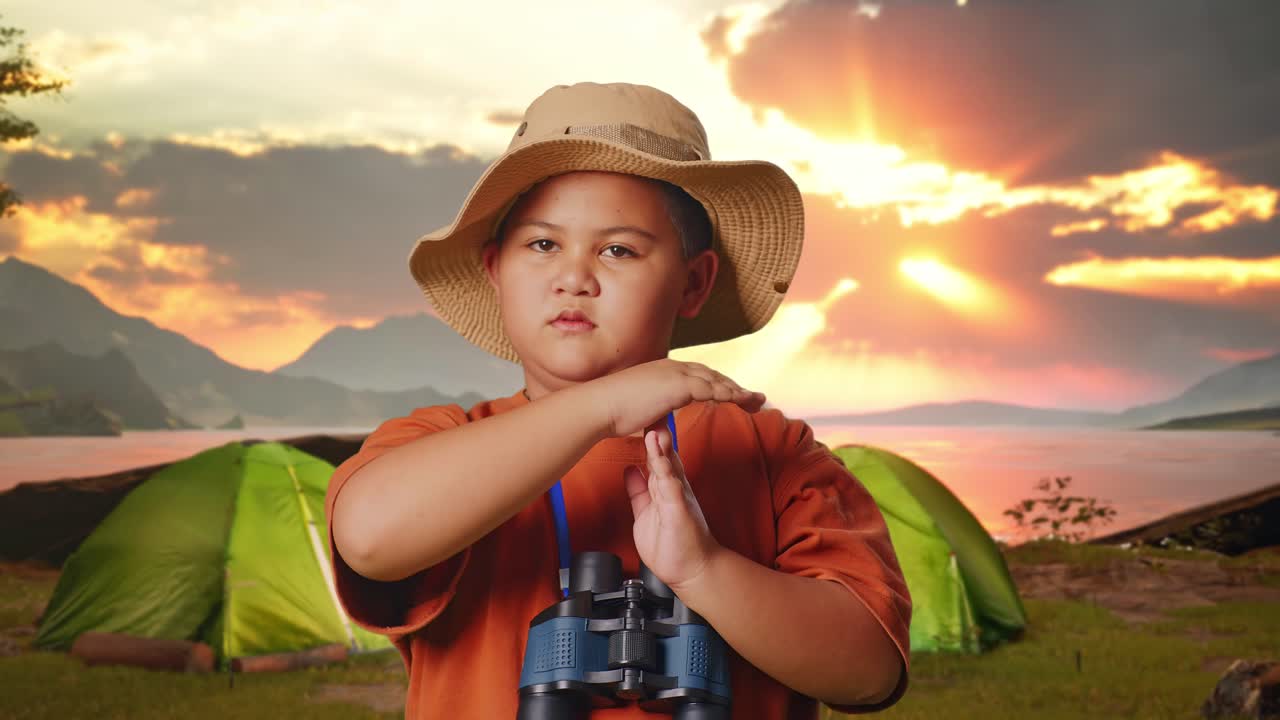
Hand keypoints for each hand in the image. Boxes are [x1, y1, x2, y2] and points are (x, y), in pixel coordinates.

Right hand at [592, 359, 765, 438]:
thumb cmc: (614, 411)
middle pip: (714, 375)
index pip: (700, 376)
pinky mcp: (678, 385)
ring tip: (758, 402)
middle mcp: (673, 368)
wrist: (600, 405)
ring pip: (717, 380)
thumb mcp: (641, 411)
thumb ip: (656, 417)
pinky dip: (729, 394)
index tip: (734, 396)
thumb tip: (661, 431)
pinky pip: (711, 388)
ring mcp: (676, 374)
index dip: (719, 385)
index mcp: (665, 372)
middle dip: (736, 387)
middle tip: (757, 399)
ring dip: (740, 391)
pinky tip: (742, 401)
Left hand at [623, 416, 720, 593]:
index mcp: (665, 487)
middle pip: (664, 455)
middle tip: (651, 411)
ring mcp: (678, 497)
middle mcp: (674, 488)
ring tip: (653, 430)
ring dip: (661, 449)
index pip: (656, 457)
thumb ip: (639, 491)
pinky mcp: (680, 510)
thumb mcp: (646, 513)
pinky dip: (665, 473)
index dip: (648, 437)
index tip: (639, 416)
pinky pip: (672, 489)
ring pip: (668, 468)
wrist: (693, 571)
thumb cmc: (673, 545)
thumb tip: (630, 470)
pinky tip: (658, 461)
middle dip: (656, 434)